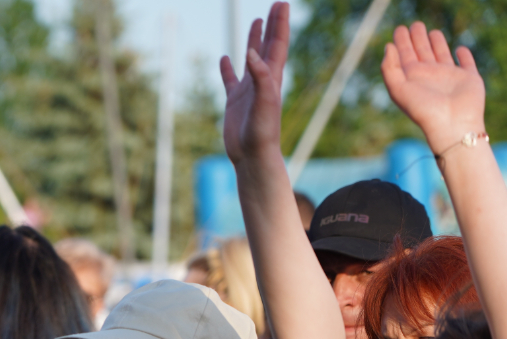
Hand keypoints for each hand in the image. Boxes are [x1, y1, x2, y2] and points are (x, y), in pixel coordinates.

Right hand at [220, 2, 290, 165]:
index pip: (277, 44)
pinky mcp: (235, 102)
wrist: (253, 156)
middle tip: (276, 5)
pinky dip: (228, 68)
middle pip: (268, 46)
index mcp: (272, 77)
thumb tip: (249, 52)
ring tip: (256, 22)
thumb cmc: (261, 133)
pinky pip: (230, 80)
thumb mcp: (263, 102)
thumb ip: (259, 76)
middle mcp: (262, 80)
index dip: (280, 24)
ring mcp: (248, 90)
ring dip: (254, 40)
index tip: (281, 4)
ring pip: (251, 58)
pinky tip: (225, 59)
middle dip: (272, 25)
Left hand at [381, 23, 484, 153]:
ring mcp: (450, 77)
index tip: (400, 28)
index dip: (402, 42)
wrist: (451, 124)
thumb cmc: (423, 109)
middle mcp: (430, 76)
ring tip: (432, 32)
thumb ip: (390, 68)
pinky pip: (467, 63)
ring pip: (442, 54)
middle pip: (422, 52)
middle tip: (415, 24)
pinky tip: (460, 49)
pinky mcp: (469, 78)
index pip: (405, 55)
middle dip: (418, 38)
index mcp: (413, 78)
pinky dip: (464, 55)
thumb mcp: (398, 89)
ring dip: (437, 44)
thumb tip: (388, 46)